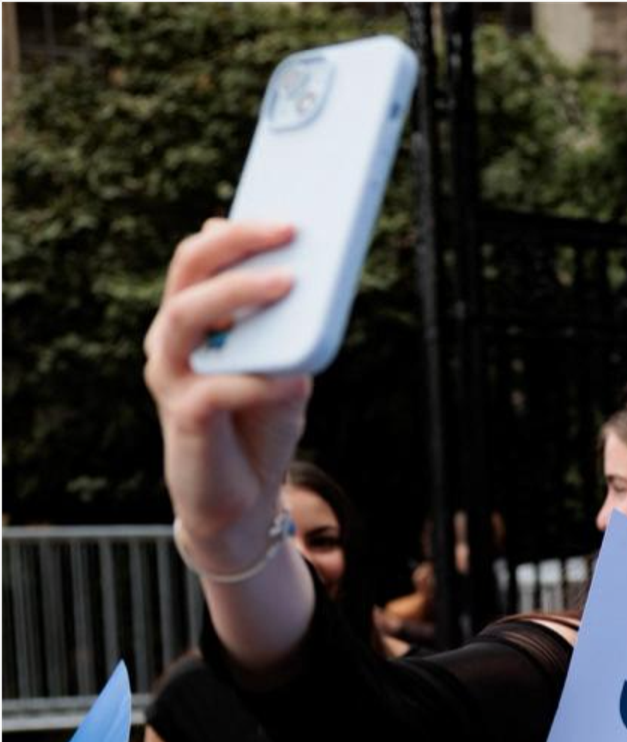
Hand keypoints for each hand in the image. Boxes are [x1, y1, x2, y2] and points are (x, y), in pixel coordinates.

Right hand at [144, 218, 311, 568]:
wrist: (244, 498)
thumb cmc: (261, 421)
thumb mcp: (286, 365)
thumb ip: (289, 328)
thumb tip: (308, 277)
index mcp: (192, 320)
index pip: (200, 258)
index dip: (235, 230)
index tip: (283, 209)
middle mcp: (171, 341)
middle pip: (188, 274)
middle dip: (236, 245)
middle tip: (288, 230)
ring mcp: (171, 379)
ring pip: (187, 318)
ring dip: (238, 295)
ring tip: (290, 284)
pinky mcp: (184, 420)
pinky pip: (214, 389)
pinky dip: (257, 380)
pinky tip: (296, 380)